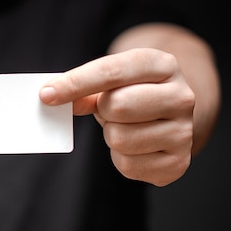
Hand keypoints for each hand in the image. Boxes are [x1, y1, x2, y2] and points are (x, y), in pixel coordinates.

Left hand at [40, 48, 194, 185]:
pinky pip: (127, 165)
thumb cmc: (134, 91)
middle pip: (117, 107)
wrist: (172, 113)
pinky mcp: (178, 162)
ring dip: (111, 135)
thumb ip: (83, 86)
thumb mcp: (113, 78)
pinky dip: (121, 158)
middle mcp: (182, 96)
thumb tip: (50, 97)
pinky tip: (135, 146)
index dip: (74, 84)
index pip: (111, 72)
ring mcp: (184, 131)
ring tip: (126, 126)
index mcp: (163, 65)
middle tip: (111, 110)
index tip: (46, 95)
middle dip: (103, 111)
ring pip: (119, 139)